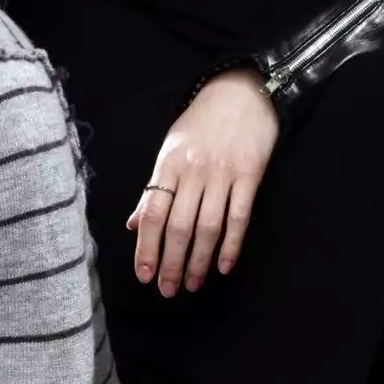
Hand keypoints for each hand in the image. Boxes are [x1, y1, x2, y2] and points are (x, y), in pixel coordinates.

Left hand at [127, 66, 279, 295]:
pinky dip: (230, 245)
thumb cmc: (200, 122)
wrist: (241, 93)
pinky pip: (239, 217)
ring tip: (192, 284)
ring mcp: (223, 174)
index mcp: (168, 163)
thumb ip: (154, 187)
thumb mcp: (170, 149)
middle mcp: (194, 171)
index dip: (146, 247)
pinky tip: (222, 266)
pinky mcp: (250, 176)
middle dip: (171, 263)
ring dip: (198, 260)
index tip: (144, 275)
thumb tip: (132, 223)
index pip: (152, 213)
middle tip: (167, 290)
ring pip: (208, 227)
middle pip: (179, 226)